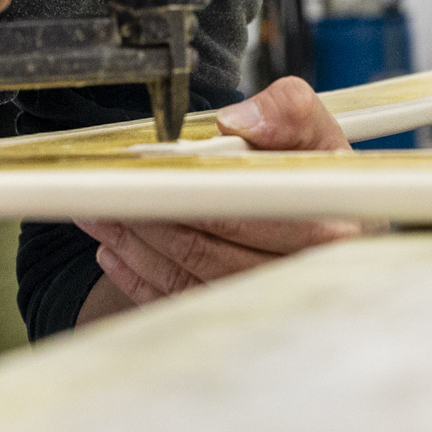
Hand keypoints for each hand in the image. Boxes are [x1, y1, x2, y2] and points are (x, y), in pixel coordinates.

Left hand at [77, 78, 370, 320]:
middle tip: (108, 190)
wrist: (325, 216)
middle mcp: (300, 274)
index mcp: (330, 226)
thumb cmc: (316, 173)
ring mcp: (267, 304)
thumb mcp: (316, 130)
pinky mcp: (235, 319)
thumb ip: (288, 112)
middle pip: (207, 249)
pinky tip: (116, 251)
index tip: (147, 173)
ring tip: (101, 213)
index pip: (245, 213)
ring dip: (134, 245)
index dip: (188, 195)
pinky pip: (180, 302)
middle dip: (148, 216)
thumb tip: (237, 123)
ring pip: (188, 277)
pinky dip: (139, 278)